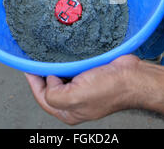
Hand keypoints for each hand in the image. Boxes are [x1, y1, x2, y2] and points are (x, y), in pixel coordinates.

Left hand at [25, 55, 140, 124]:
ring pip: (61, 75)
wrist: (133, 77)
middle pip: (50, 87)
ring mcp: (82, 87)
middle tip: (37, 57)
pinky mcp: (89, 74)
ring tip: (48, 53)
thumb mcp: (75, 97)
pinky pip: (73, 66)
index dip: (34, 83)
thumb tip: (50, 79)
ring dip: (55, 65)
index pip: (42, 98)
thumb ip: (54, 95)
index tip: (29, 67)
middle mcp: (74, 101)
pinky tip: (64, 51)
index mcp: (69, 112)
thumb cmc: (109, 89)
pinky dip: (67, 59)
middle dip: (44, 73)